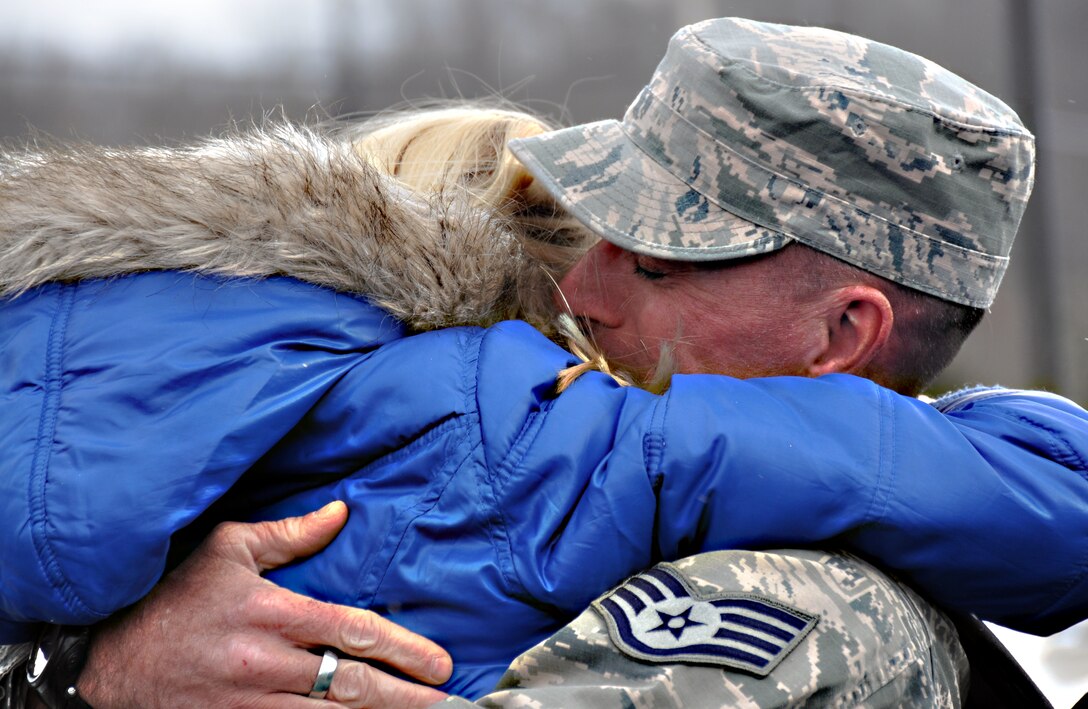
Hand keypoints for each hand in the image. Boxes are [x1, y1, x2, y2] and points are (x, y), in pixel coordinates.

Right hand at [76, 502, 451, 707]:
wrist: (105, 657)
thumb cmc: (171, 595)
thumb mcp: (227, 548)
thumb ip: (289, 533)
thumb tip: (342, 511)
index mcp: (271, 613)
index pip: (352, 630)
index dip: (403, 647)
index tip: (439, 661)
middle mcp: (265, 663)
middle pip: (352, 685)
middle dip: (407, 696)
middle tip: (448, 701)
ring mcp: (249, 702)